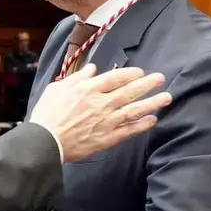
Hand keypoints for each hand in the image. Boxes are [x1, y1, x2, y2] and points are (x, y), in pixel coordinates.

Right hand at [30, 64, 170, 162]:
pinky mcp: (106, 138)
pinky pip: (128, 131)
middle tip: (161, 79)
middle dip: (148, 84)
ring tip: (166, 98)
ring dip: (152, 103)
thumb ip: (77, 78)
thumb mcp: (57, 88)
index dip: (131, 74)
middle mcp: (101, 103)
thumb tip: (92, 69)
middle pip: (130, 91)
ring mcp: (105, 122)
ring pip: (134, 110)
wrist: (44, 141)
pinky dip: (141, 125)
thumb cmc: (47, 114)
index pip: (116, 78)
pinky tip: (152, 120)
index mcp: (88, 89)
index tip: (140, 72)